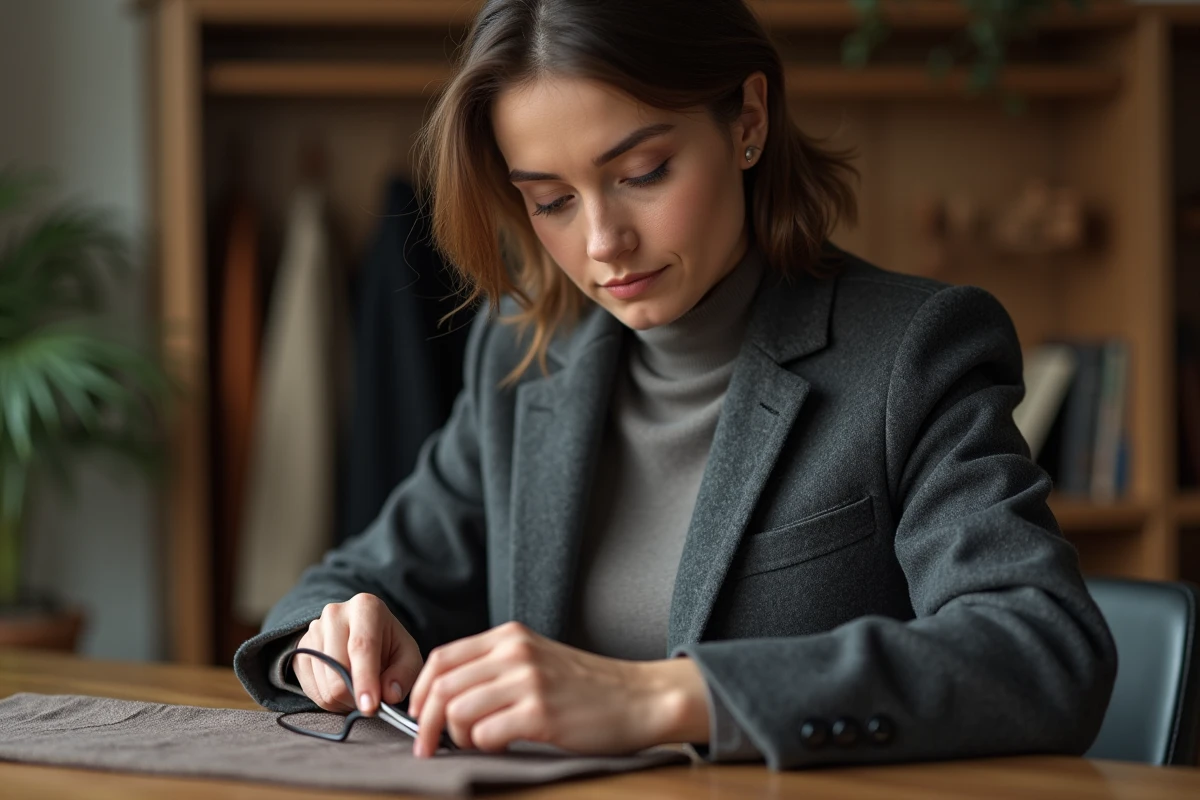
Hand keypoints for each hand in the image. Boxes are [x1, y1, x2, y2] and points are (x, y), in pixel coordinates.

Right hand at [293, 593, 423, 715]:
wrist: (360, 634)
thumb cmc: (388, 645)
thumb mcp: (407, 656)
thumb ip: (403, 675)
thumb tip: (388, 695)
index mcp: (365, 607)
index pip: (362, 646)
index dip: (365, 680)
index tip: (369, 706)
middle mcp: (334, 614)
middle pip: (338, 669)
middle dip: (356, 696)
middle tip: (371, 701)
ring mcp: (313, 631)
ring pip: (324, 684)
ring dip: (344, 700)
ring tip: (358, 689)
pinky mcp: (300, 650)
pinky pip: (311, 690)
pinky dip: (329, 699)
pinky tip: (342, 686)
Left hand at [406, 621, 706, 757]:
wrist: (641, 698)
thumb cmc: (588, 687)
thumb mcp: (537, 659)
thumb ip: (497, 667)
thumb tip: (447, 698)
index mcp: (509, 636)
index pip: (441, 659)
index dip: (420, 692)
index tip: (419, 716)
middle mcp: (514, 653)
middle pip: (441, 686)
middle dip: (426, 723)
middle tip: (428, 747)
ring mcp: (527, 681)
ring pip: (457, 710)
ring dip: (456, 737)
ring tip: (476, 744)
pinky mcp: (540, 713)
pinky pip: (484, 733)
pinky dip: (483, 746)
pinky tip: (502, 745)